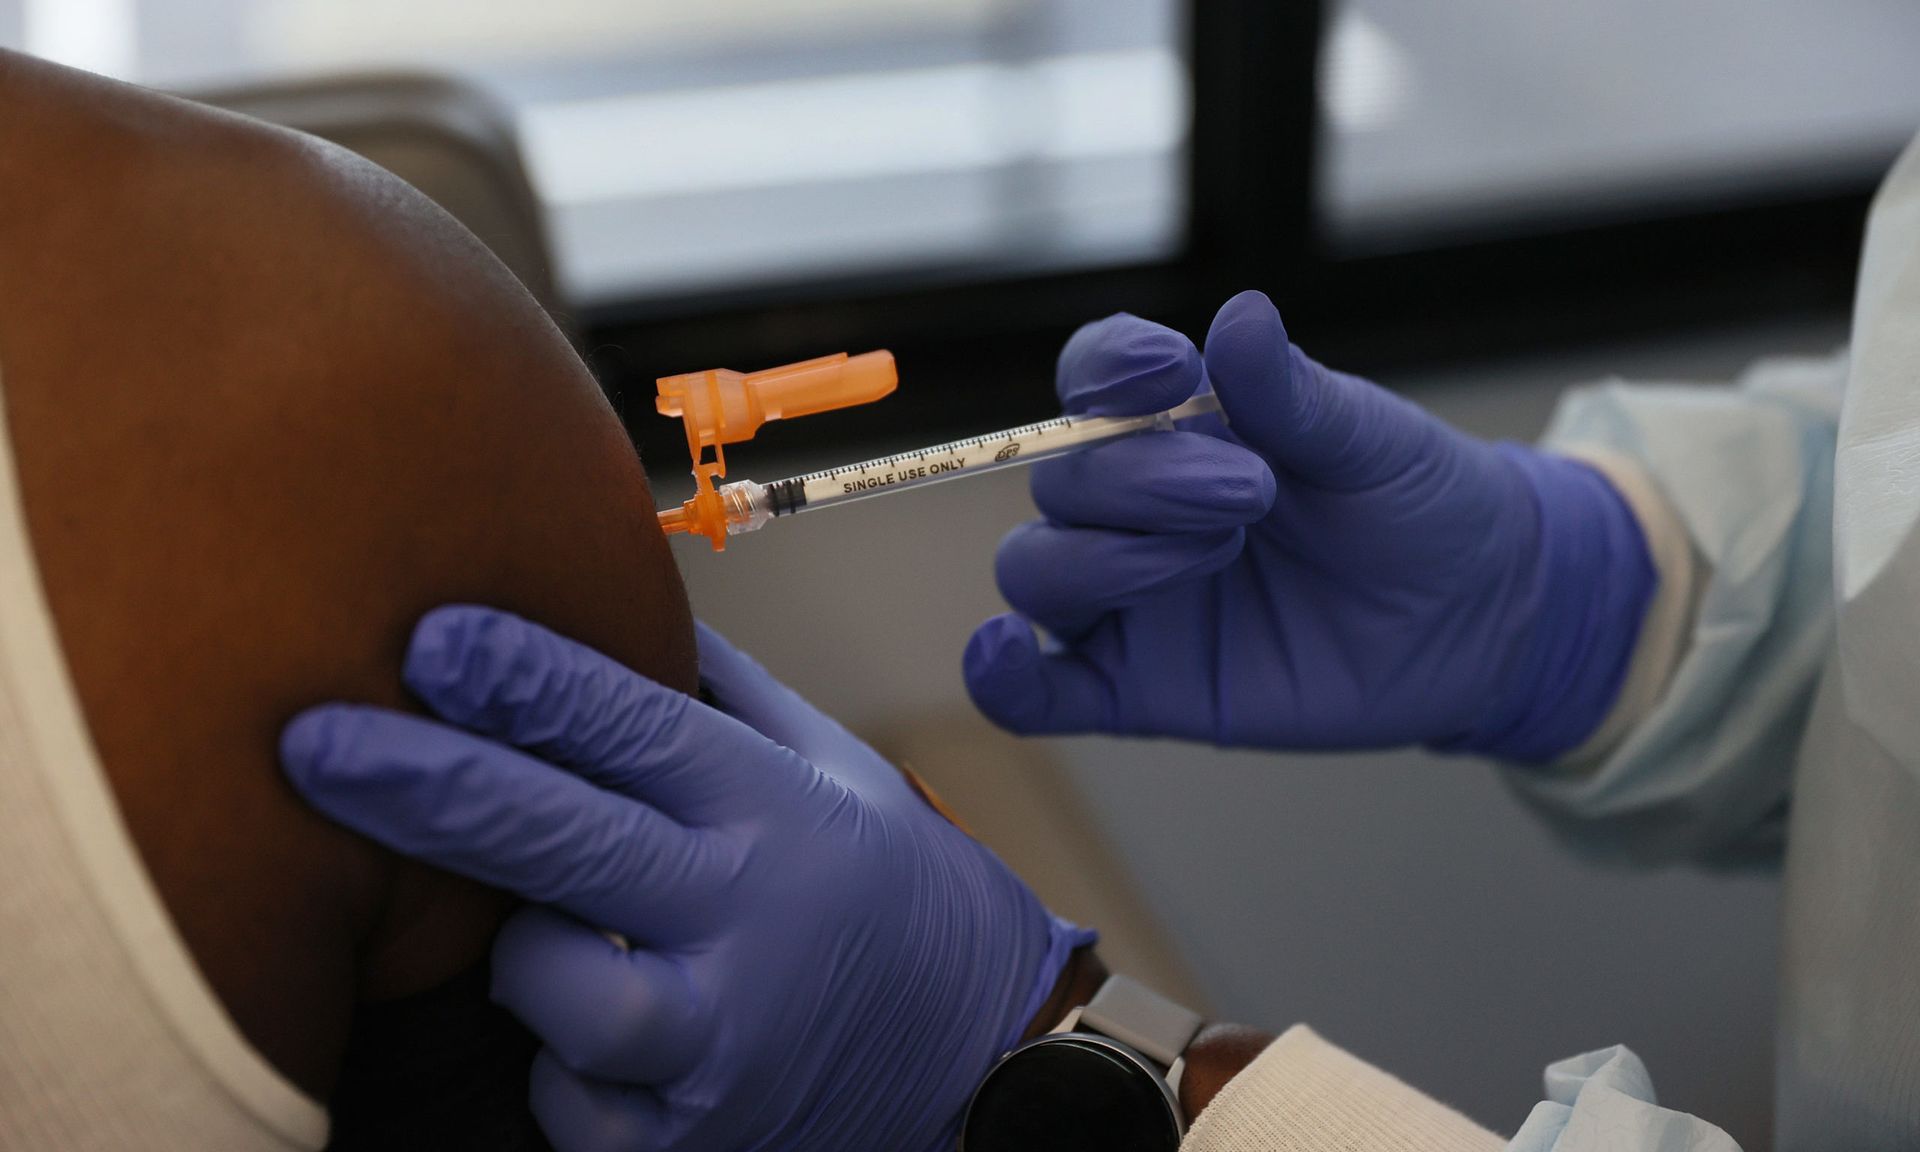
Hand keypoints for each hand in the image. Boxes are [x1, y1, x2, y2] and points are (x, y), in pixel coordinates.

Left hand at [281, 606, 1092, 1151]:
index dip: (521, 678)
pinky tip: (611, 1033)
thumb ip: (722, 696)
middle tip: (313, 740)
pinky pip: (562, 1092)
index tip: (430, 636)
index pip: (629, 726)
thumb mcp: (836, 766)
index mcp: (777, 810)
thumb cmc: (898, 890)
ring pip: (544, 981)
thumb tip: (616, 609)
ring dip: (522, 948)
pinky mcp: (685, 1136)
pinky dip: (564, 1059)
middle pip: (553, 839)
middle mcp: (744, 919)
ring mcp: (714, 1039)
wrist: (981, 1053)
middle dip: (422, 782)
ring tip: (566, 934)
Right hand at [965, 291, 1654, 760]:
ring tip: (1216, 555)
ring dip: (1105, 559)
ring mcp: (1131, 600)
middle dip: (1145, 482)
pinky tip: (1001, 654)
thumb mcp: (1373, 442)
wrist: (1481, 619)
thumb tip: (1240, 315)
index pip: (1093, 379)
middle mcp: (1137, 509)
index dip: (1108, 370)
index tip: (1172, 369)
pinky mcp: (1138, 688)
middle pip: (1062, 480)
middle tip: (1253, 493)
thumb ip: (1294, 395)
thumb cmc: (1421, 508)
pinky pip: (1038, 693)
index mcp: (1182, 426)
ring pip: (1037, 571)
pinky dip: (1000, 677)